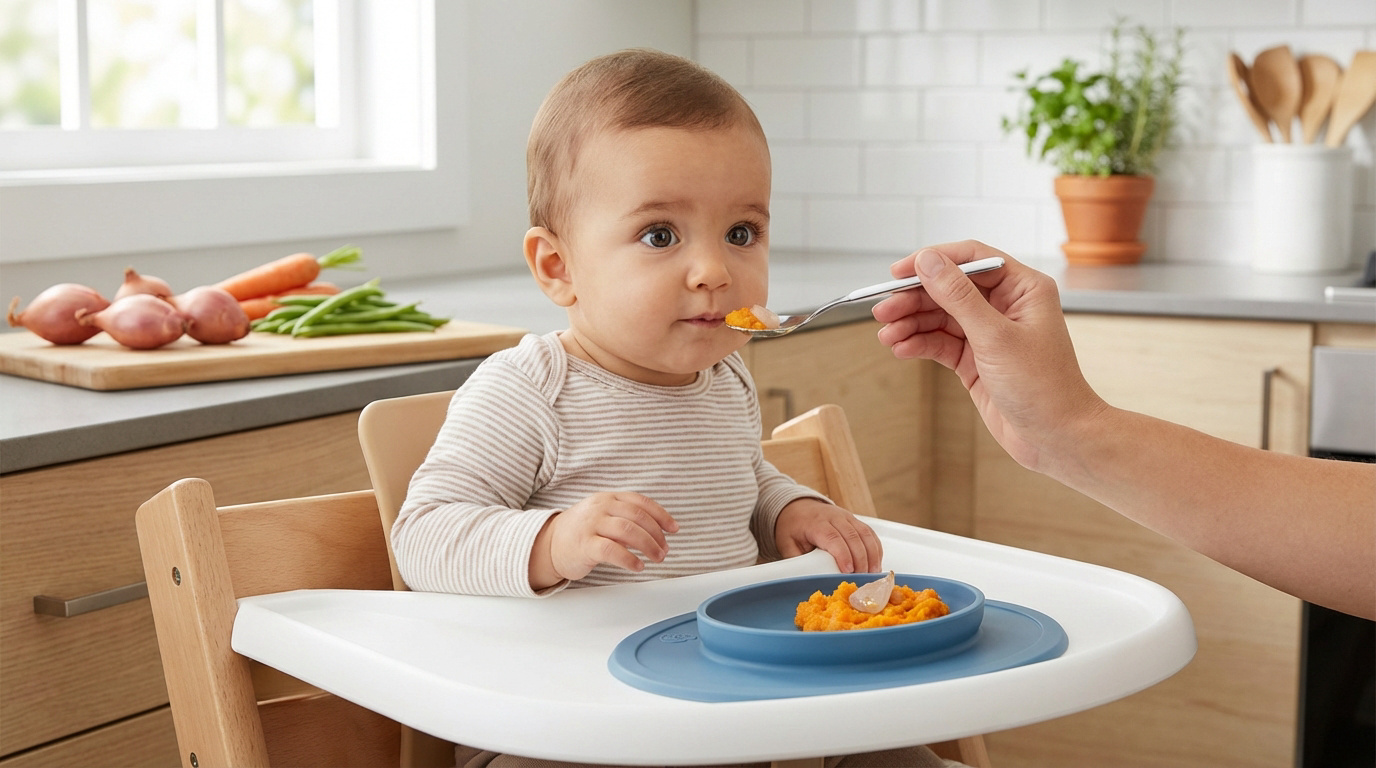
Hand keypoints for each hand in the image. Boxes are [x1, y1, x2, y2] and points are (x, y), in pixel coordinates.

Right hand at [531, 492, 677, 587]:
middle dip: (657, 534)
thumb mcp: (603, 515)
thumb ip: (626, 517)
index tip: (674, 528)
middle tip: (665, 549)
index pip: (641, 502)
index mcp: (608, 498)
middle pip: (638, 517)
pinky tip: (638, 566)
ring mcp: (591, 525)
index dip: (661, 515)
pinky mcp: (585, 545)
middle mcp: (600, 507)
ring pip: (629, 531)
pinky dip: (630, 559)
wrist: (548, 544)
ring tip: (657, 558)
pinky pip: (613, 550)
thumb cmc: (581, 532)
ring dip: (649, 546)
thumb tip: (658, 530)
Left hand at [774, 498, 881, 572]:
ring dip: (872, 555)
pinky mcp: (855, 520)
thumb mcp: (787, 544)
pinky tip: (875, 563)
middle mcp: (834, 517)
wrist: (798, 507)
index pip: (833, 537)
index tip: (848, 571)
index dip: (843, 554)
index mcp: (816, 523)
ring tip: (872, 574)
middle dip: (860, 559)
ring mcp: (847, 517)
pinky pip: (870, 533)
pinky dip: (875, 549)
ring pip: (865, 534)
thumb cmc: (793, 528)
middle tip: (861, 579)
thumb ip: (797, 561)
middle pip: (853, 536)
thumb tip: (805, 580)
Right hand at [870, 241, 1107, 471]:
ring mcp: (989, 333)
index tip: (899, 272)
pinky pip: (940, 343)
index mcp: (1023, 289)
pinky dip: (919, 344)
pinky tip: (901, 349)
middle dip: (914, 298)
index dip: (933, 261)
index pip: (972, 259)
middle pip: (949, 288)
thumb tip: (929, 262)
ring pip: (940, 317)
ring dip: (911, 323)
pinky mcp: (976, 360)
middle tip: (883, 309)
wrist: (1056, 439)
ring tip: (887, 334)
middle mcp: (1006, 306)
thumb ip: (959, 297)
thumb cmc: (1044, 387)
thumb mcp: (996, 337)